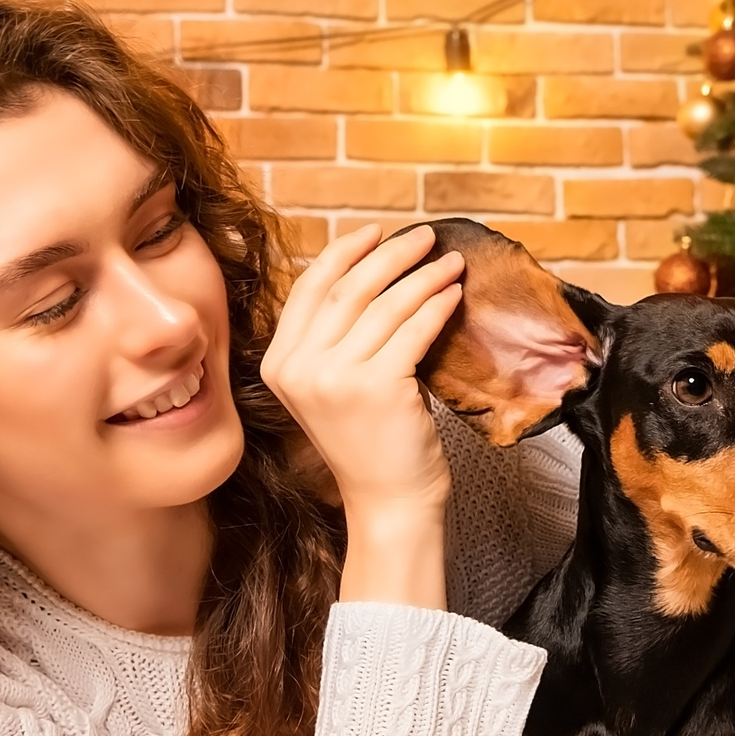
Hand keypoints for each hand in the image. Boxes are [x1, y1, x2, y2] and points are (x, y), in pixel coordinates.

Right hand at [261, 224, 462, 604]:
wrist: (388, 503)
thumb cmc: (369, 445)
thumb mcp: (331, 388)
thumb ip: (333, 340)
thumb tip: (371, 274)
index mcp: (280, 363)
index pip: (309, 289)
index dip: (344, 252)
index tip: (377, 232)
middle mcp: (300, 368)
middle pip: (348, 288)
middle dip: (392, 254)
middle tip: (427, 237)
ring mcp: (335, 377)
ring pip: (385, 305)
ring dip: (424, 276)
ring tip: (451, 262)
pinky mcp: (377, 387)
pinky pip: (413, 329)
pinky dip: (437, 305)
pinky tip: (454, 294)